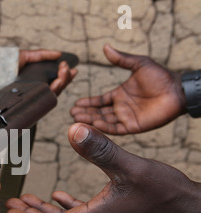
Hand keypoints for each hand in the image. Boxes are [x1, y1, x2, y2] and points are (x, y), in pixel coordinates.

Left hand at [6, 123, 200, 212]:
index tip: (9, 212)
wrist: (191, 210)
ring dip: (44, 210)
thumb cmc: (165, 194)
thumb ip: (101, 149)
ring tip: (27, 200)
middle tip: (10, 204)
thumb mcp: (131, 167)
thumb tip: (73, 129)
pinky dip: (65, 205)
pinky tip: (57, 195)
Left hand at [19, 49, 77, 95]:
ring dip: (62, 82)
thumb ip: (42, 55)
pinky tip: (57, 83)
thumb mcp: (26, 56)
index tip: (70, 67)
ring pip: (53, 92)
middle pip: (58, 87)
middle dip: (65, 78)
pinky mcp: (28, 99)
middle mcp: (37, 88)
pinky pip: (44, 98)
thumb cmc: (7, 63)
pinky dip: (52, 91)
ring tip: (64, 73)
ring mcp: (33, 94)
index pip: (56, 80)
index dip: (66, 75)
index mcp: (38, 79)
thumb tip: (59, 54)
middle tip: (67, 69)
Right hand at [71, 44, 186, 134]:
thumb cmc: (161, 76)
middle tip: (72, 113)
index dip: (88, 103)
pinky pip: (115, 128)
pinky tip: (93, 124)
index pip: (99, 101)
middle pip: (98, 112)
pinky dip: (104, 127)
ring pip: (104, 121)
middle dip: (85, 113)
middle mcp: (121, 107)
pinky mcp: (133, 126)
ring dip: (90, 120)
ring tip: (77, 119)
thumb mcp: (138, 64)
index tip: (75, 104)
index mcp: (120, 94)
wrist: (177, 90)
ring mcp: (126, 117)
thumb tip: (106, 47)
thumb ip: (121, 59)